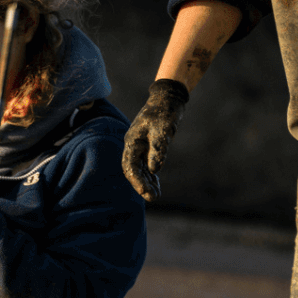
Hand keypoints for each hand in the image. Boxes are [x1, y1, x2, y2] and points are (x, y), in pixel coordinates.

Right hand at [122, 79, 188, 201]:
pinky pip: (147, 165)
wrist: (167, 98)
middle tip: (153, 198)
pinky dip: (151, 176)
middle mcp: (133, 145)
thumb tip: (154, 171)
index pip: (130, 166)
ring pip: (140, 169)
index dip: (137, 181)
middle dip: (141, 185)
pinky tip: (157, 186)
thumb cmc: (164, 112)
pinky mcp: (148, 147)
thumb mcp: (163, 130)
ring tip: (156, 196)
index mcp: (132, 141)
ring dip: (147, 182)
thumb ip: (158, 150)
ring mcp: (140, 146)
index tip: (146, 193)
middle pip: (133, 170)